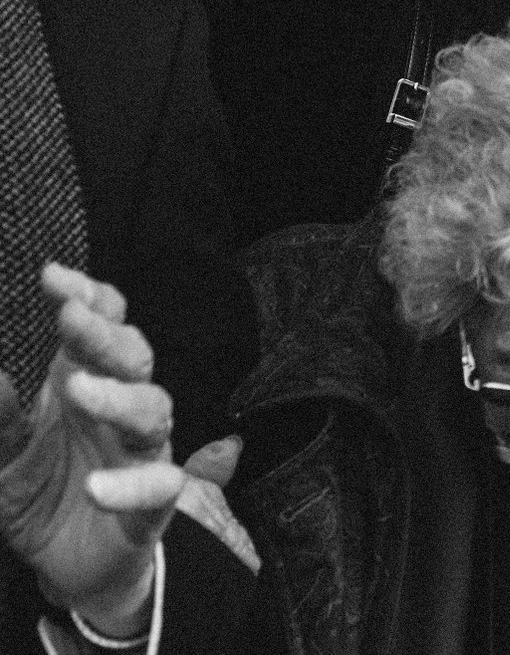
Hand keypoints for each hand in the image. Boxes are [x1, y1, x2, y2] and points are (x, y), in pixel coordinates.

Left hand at [0, 265, 183, 636]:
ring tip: (77, 391)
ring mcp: (143, 453)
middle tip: (70, 318)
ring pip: (152, 410)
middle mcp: (121, 411)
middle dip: (104, 334)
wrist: (72, 570)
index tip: (52, 277)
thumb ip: (0, 422)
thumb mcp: (4, 460)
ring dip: (118, 397)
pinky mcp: (154, 504)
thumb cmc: (43, 499)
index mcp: (87, 386)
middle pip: (133, 356)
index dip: (86, 299)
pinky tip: (95, 487)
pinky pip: (158, 487)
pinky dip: (130, 485)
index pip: (103, 327)